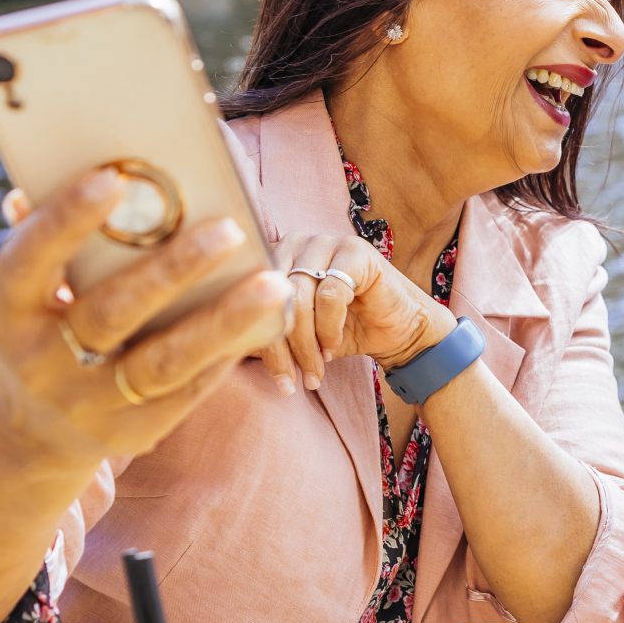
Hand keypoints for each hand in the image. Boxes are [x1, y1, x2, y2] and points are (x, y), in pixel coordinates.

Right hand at [0, 169, 292, 469]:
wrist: (35, 435)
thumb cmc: (42, 331)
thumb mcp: (27, 294)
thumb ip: (46, 240)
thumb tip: (43, 178)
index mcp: (7, 314)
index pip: (29, 262)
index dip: (65, 220)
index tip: (112, 178)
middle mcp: (42, 365)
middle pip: (110, 314)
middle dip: (171, 270)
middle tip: (228, 228)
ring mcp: (90, 406)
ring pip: (164, 362)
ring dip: (223, 321)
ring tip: (272, 283)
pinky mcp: (136, 433)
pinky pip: (190, 389)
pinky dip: (228, 351)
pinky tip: (265, 317)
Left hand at [252, 231, 453, 393]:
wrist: (398, 332)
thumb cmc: (344, 332)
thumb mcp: (295, 336)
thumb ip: (264, 332)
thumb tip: (225, 347)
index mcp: (275, 256)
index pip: (250, 292)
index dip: (255, 335)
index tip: (272, 375)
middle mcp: (297, 241)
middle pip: (271, 294)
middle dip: (280, 345)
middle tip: (291, 381)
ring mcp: (327, 242)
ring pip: (299, 295)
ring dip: (306, 343)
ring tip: (315, 371)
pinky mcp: (356, 251)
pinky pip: (330, 293)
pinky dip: (329, 328)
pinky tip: (334, 347)